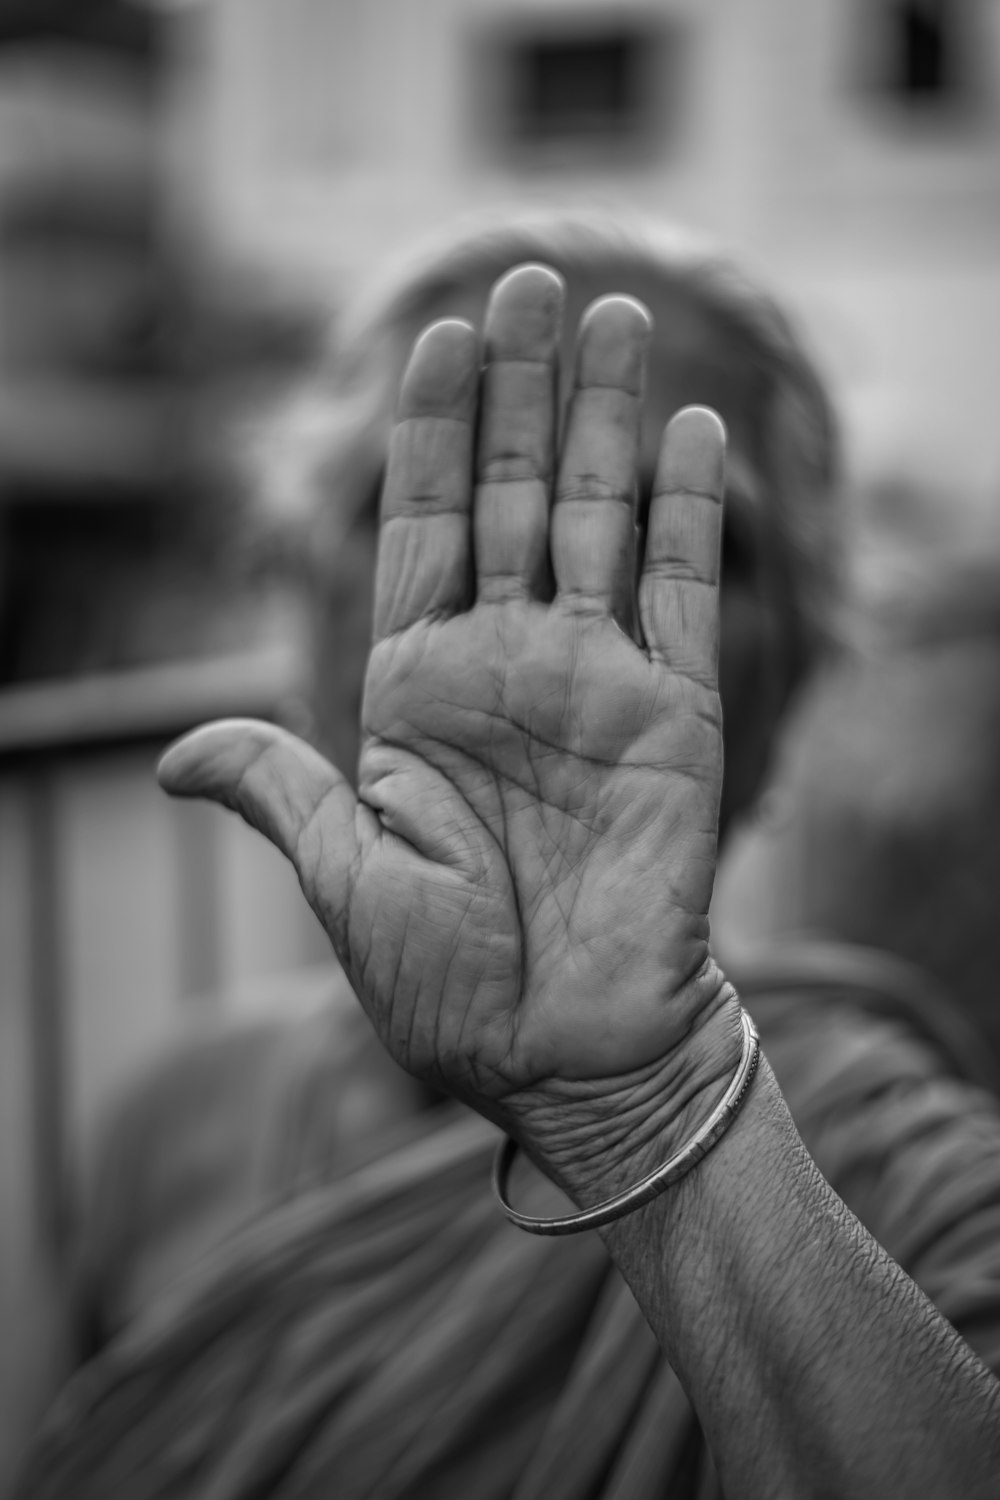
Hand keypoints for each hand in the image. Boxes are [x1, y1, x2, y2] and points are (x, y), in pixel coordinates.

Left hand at [159, 265, 739, 1172]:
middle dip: (520, 390)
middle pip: (512, 495)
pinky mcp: (675, 716)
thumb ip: (280, 786)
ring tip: (612, 314)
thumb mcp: (346, 876)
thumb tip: (174, 755)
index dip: (430, 430)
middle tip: (531, 279)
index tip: (439, 330)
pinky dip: (686, 513)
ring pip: (599, 521)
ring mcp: (596, 683)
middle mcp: (509, 666)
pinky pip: (684, 595)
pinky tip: (683, 428)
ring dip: (604, 418)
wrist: (565, 1054)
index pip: (420, 527)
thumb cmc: (450, 983)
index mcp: (421, 688)